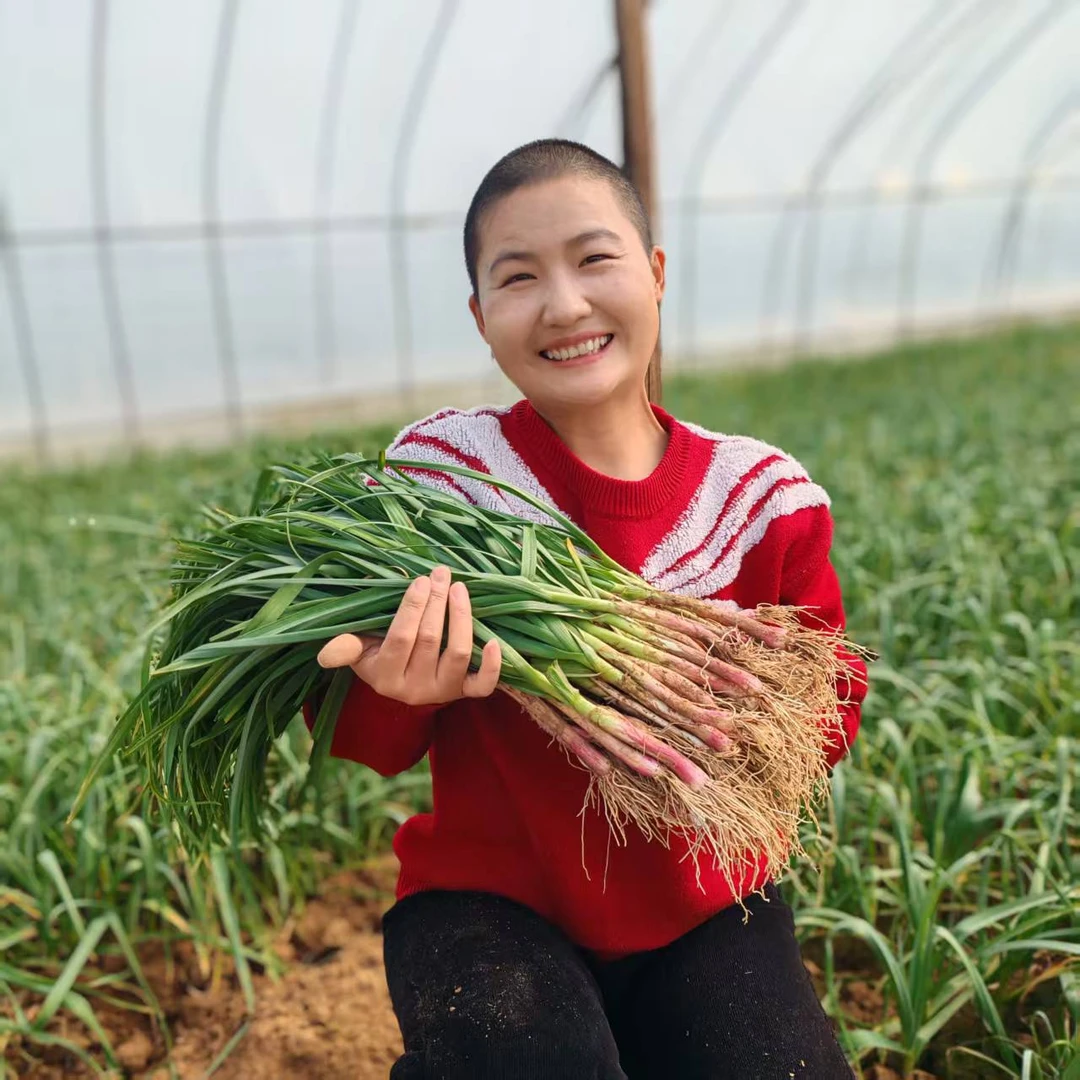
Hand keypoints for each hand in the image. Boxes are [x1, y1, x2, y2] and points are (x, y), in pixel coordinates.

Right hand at [315, 566, 501, 705]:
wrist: (405, 685)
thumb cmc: (379, 656)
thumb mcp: (359, 652)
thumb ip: (346, 648)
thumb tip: (326, 654)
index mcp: (385, 678)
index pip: (401, 639)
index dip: (413, 609)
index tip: (420, 580)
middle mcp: (415, 690)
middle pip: (430, 640)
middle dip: (437, 602)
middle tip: (441, 574)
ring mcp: (443, 692)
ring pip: (458, 653)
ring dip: (462, 617)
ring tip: (459, 588)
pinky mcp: (465, 692)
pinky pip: (483, 685)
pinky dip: (493, 666)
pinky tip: (495, 641)